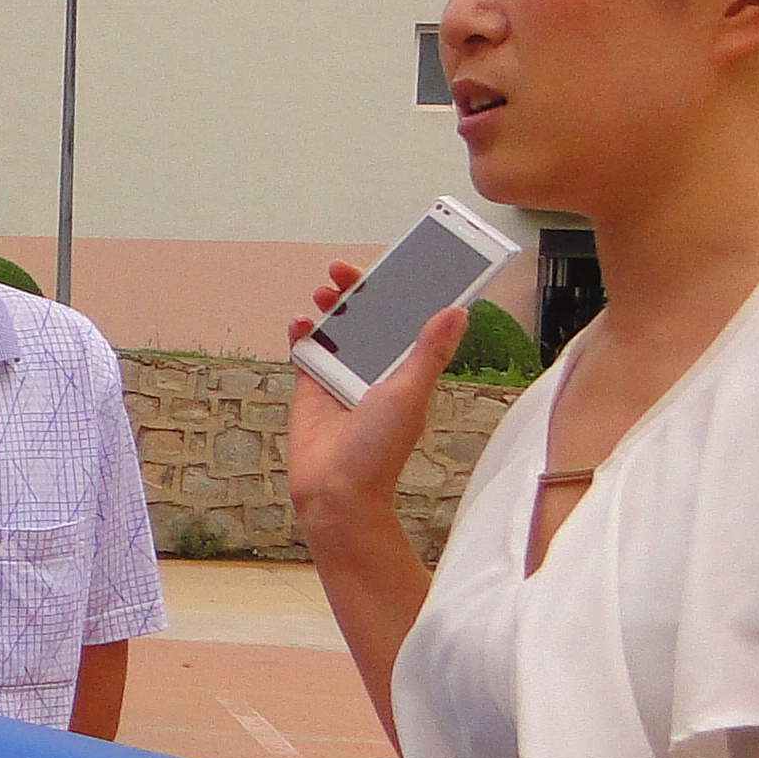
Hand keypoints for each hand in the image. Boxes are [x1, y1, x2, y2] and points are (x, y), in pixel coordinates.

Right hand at [285, 266, 467, 528]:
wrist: (336, 490)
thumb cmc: (378, 452)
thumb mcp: (409, 394)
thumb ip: (428, 352)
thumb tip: (458, 312)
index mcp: (404, 370)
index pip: (406, 320)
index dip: (401, 292)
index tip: (397, 266)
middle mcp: (373, 370)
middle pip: (367, 317)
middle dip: (358, 290)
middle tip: (346, 271)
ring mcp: (341, 377)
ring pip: (336, 330)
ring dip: (330, 308)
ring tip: (326, 292)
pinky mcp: (312, 387)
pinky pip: (305, 351)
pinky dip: (301, 333)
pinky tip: (301, 321)